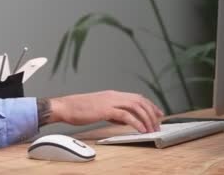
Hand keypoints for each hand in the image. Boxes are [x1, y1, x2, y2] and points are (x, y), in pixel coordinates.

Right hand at [43, 90, 163, 132]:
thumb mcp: (100, 110)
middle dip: (152, 112)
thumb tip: (125, 120)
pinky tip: (141, 130)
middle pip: (140, 101)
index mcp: (113, 95)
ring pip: (136, 107)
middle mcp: (114, 96)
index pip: (137, 97)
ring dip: (146, 119)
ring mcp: (110, 101)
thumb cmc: (79, 109)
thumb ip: (113, 113)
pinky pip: (126, 116)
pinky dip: (136, 122)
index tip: (158, 113)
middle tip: (157, 124)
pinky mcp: (106, 109)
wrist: (65, 107)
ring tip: (151, 129)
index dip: (150, 105)